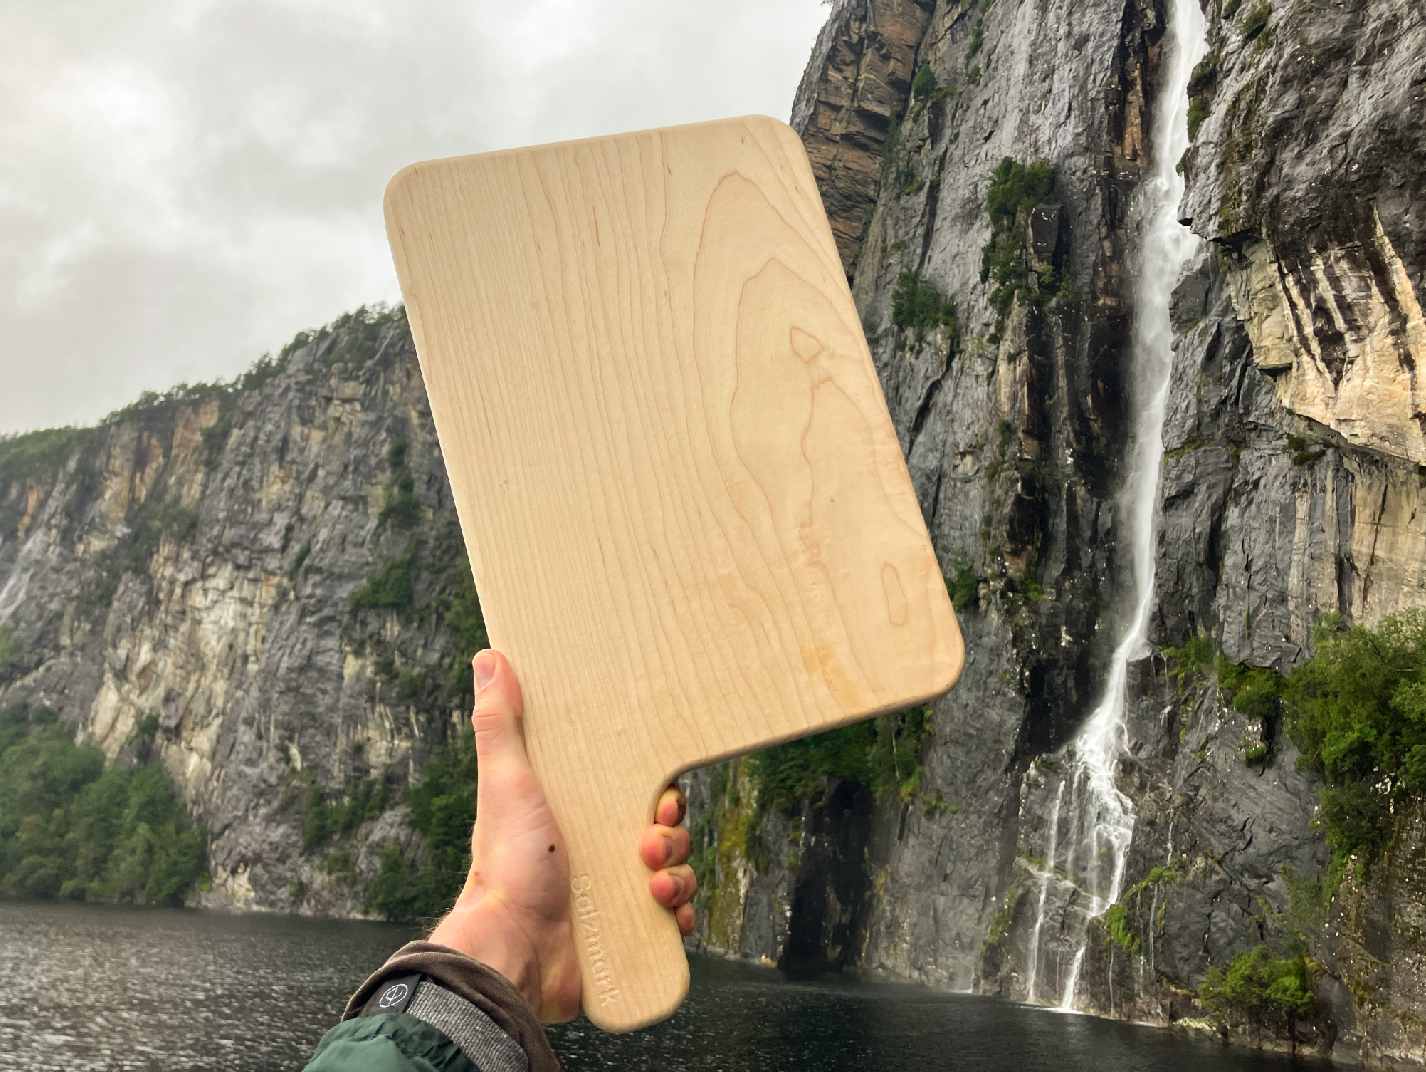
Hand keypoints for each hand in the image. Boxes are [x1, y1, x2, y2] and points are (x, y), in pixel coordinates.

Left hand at [427, 649, 697, 1021]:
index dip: (659, 793)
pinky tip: (662, 913)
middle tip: (649, 843)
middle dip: (671, 835)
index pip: (637, 791)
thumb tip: (489, 658)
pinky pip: (673, 918)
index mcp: (576, 813)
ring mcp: (612, 893)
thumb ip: (500, 723)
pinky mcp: (623, 932)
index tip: (660, 799)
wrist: (513, 950)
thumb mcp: (507, 783)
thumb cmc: (504, 867)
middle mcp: (597, 851)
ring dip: (677, 875)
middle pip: (665, 831)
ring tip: (652, 885)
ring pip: (675, 873)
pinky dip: (677, 913)